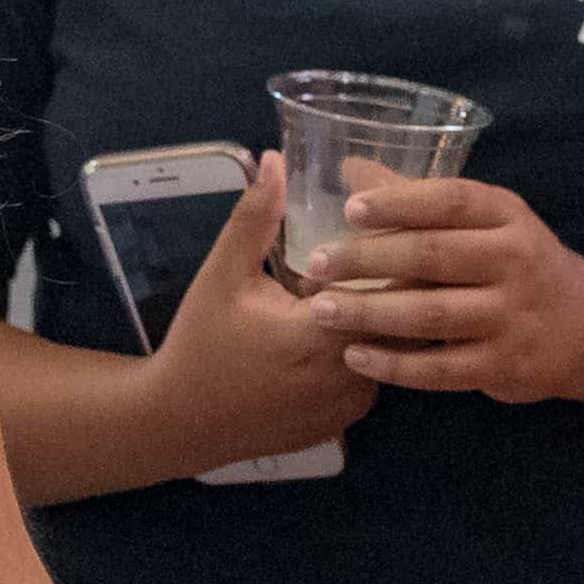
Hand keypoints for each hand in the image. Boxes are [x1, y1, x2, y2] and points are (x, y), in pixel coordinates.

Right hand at [148, 157, 376, 466]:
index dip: (397, 252)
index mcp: (324, 333)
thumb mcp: (222, 275)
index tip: (394, 224)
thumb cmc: (202, 344)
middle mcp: (351, 373)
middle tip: (394, 246)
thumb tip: (276, 160)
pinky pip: (375, 375)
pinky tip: (354, 324)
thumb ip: (255, 219)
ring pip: (392, 348)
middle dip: (399, 281)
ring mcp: (352, 403)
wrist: (181, 423)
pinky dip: (370, 348)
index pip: (392, 284)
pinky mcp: (346, 421)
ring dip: (388, 316)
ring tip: (378, 280)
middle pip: (401, 316)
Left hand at [300, 175, 583, 403]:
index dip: (399, 203)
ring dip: (371, 312)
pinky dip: (395, 364)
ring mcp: (509, 316)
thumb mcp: (487, 221)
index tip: (350, 209)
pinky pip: (439, 368)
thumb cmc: (518, 262)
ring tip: (322, 310)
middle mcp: (512, 262)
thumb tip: (349, 168)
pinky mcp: (502, 365)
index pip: (452, 201)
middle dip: (367, 260)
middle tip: (315, 264)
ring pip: (430, 314)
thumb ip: (419, 199)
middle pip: (432, 257)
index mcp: (507, 217)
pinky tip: (356, 356)